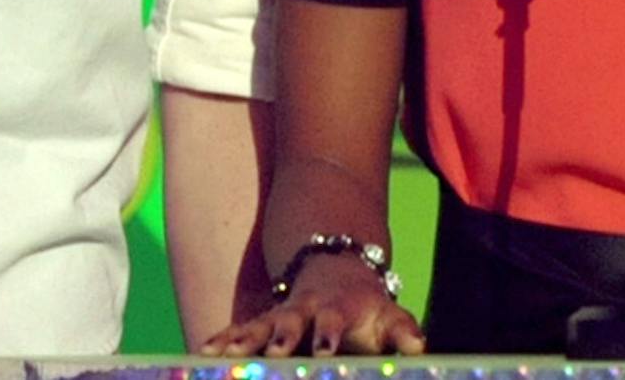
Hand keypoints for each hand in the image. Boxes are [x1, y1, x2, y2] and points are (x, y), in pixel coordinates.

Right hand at [200, 253, 424, 357]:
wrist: (335, 267)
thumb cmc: (366, 304)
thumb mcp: (388, 313)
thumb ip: (403, 330)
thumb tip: (420, 346)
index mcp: (335, 310)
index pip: (333, 322)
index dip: (329, 334)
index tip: (326, 350)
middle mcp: (303, 311)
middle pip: (289, 322)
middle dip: (280, 336)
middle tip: (274, 351)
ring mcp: (279, 316)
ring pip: (258, 327)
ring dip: (243, 341)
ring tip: (224, 356)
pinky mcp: (263, 324)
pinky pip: (239, 332)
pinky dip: (223, 341)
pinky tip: (204, 354)